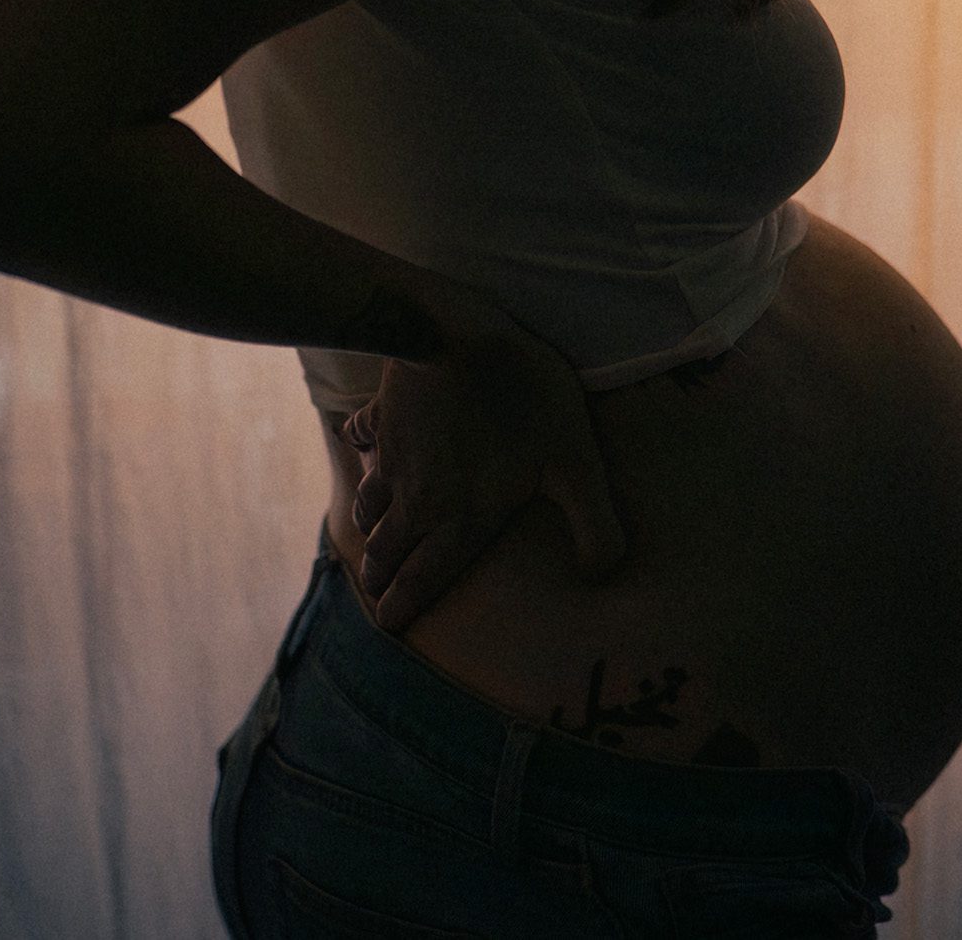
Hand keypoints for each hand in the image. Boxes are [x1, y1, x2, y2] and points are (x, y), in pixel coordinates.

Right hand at [339, 281, 627, 633]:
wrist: (460, 335)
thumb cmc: (524, 400)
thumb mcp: (577, 465)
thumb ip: (594, 526)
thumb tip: (603, 577)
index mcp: (461, 519)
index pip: (425, 578)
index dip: (405, 606)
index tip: (389, 626)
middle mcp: (419, 499)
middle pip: (386, 549)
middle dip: (378, 574)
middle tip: (373, 589)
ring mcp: (394, 458)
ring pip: (369, 502)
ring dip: (367, 523)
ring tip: (368, 532)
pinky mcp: (382, 415)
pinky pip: (361, 435)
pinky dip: (358, 444)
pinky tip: (358, 440)